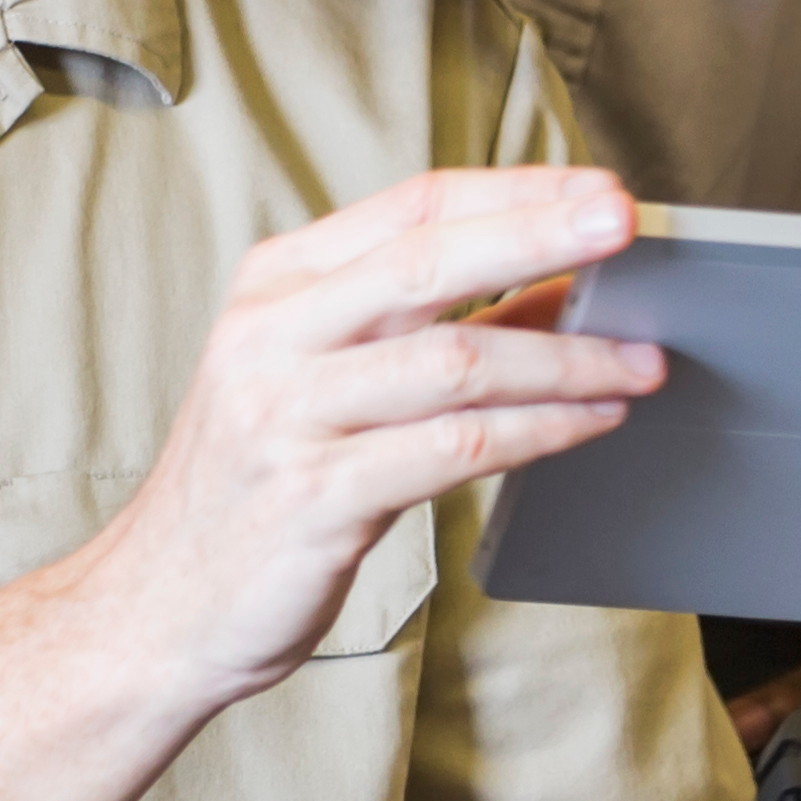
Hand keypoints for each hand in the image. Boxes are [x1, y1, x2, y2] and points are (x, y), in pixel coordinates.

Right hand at [80, 168, 661, 711]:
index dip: (516, 192)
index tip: (600, 192)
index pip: (414, 207)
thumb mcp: (327, 381)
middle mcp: (273, 334)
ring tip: (640, 362)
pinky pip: (452, 450)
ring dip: (564, 359)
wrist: (159, 608)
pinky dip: (536, 431)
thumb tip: (560, 290)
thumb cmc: (259, 487)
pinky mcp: (314, 497)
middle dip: (541, 236)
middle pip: (431, 261)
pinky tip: (588, 425)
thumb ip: (428, 330)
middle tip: (628, 227)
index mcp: (277, 284)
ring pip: (455, 360)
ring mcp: (287, 414)